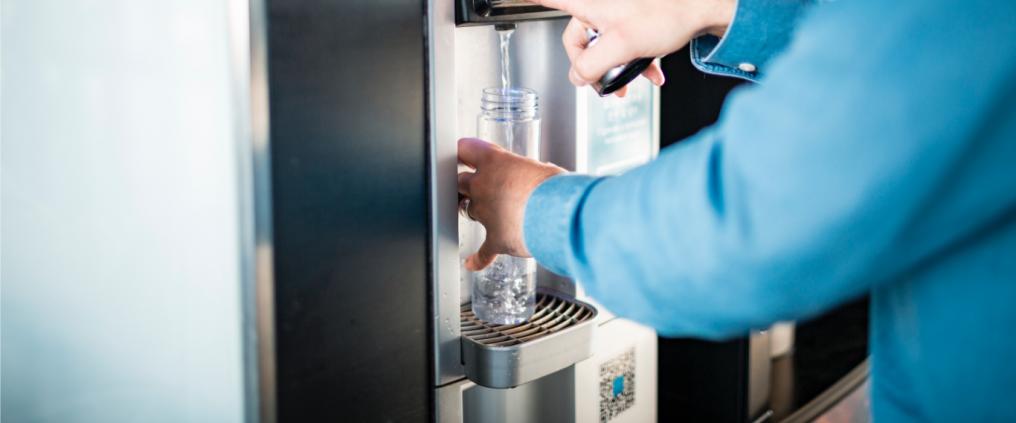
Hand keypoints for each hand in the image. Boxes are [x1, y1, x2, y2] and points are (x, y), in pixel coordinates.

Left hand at [458, 138, 565, 270]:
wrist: (560, 214)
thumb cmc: (555, 187)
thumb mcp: (540, 168)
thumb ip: (526, 172)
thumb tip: (531, 178)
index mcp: (494, 162)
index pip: (466, 148)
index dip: (465, 152)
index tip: (464, 155)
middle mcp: (483, 186)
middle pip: (460, 181)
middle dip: (466, 183)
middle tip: (471, 184)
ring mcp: (485, 213)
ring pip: (469, 210)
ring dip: (477, 210)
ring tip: (489, 212)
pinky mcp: (495, 239)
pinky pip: (482, 252)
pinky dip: (478, 259)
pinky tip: (471, 263)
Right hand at [531, 0, 734, 94]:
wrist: (702, 7)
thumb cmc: (666, 14)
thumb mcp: (620, 46)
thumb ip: (591, 66)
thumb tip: (578, 78)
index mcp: (587, 5)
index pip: (548, 0)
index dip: (533, 2)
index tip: (515, 0)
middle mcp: (597, 6)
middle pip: (580, 40)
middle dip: (596, 66)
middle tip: (608, 84)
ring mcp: (616, 12)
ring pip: (606, 45)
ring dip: (619, 67)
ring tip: (635, 81)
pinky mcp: (634, 18)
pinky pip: (624, 42)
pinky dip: (635, 58)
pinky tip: (651, 71)